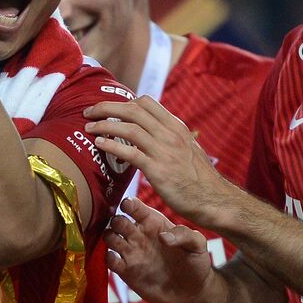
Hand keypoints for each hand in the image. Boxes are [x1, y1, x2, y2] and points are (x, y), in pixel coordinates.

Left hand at [84, 96, 229, 225]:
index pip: (146, 102)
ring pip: (129, 128)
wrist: (214, 200)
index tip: (109, 109)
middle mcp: (171, 134)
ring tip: (88, 127)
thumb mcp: (188, 149)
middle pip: (133, 109)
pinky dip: (111, 145)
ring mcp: (165, 151)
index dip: (123, 102)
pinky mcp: (158, 170)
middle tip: (89, 112)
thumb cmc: (199, 179)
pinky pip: (130, 152)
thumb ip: (170, 139)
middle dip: (107, 107)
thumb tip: (153, 134)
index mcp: (177, 127)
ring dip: (104, 124)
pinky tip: (99, 144)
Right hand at [105, 196, 215, 302]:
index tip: (127, 206)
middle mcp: (140, 235)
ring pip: (109, 237)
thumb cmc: (196, 263)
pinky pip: (109, 261)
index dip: (128, 203)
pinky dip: (108, 258)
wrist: (192, 292)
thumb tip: (164, 236)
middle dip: (115, 219)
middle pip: (118, 220)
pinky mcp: (127, 272)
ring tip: (117, 242)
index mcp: (155, 222)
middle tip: (120, 225)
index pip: (135, 207)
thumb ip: (185, 235)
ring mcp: (131, 253)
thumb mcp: (198, 245)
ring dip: (108, 236)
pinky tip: (116, 260)